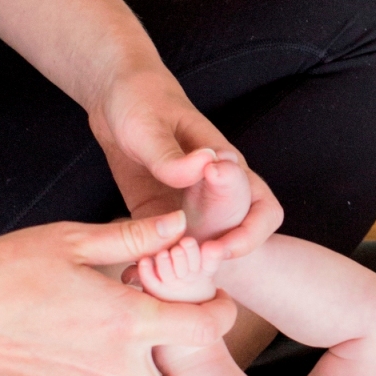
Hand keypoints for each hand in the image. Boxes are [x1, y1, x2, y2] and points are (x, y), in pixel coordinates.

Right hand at [0, 213, 238, 375]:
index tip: (209, 295)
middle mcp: (112, 367)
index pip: (202, 333)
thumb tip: (177, 225)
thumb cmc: (4, 271)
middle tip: (176, 329)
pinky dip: (117, 372)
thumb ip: (132, 237)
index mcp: (123, 323)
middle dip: (186, 371)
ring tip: (137, 330)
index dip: (217, 313)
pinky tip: (98, 333)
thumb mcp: (70, 241)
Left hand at [88, 62, 281, 263]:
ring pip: (201, 248)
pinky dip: (153, 262)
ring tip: (157, 279)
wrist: (115, 96)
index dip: (247, 236)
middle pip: (237, 237)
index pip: (260, 208)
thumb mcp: (150, 126)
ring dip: (186, 267)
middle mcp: (213, 192)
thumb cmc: (142, 101)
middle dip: (218, 261)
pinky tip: (132, 274)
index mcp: (226, 168)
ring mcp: (186, 206)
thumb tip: (205, 167)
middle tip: (188, 270)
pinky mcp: (158, 215)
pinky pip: (163, 246)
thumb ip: (173, 154)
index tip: (215, 249)